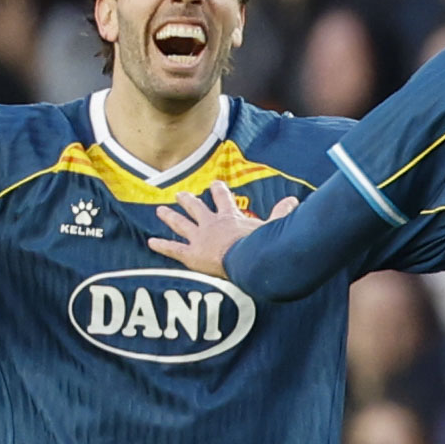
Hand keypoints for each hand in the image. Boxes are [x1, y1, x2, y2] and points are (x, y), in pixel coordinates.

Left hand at [148, 180, 296, 277]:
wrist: (247, 258)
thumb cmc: (261, 244)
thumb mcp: (273, 227)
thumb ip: (281, 214)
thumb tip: (294, 200)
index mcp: (230, 216)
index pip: (223, 199)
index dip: (218, 191)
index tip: (214, 184)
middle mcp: (212, 223)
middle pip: (197, 208)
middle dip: (188, 201)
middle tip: (180, 194)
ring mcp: (199, 238)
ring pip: (181, 224)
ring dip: (170, 217)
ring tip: (160, 210)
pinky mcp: (192, 254)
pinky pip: (174, 249)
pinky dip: (162, 245)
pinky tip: (150, 242)